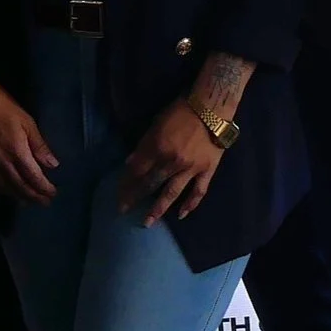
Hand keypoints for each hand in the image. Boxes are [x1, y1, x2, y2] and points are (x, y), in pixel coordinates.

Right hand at [0, 80, 57, 203]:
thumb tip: (53, 165)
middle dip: (34, 196)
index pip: (33, 177)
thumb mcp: (28, 123)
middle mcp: (1, 162)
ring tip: (26, 201)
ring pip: (2, 187)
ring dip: (17, 196)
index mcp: (16, 152)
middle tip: (44, 202)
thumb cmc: (5, 108)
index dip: (44, 188)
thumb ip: (39, 146)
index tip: (52, 194)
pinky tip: (2, 191)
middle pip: (19, 186)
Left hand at [116, 101, 224, 226]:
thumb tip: (131, 163)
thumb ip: (144, 145)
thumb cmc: (180, 110)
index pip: (137, 170)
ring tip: (147, 222)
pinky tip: (181, 215)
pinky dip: (190, 204)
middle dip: (135, 197)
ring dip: (158, 209)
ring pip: (171, 193)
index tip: (118, 193)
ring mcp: (190, 168)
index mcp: (157, 147)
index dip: (126, 182)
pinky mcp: (207, 171)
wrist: (212, 108)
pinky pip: (198, 192)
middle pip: (150, 184)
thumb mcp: (156, 123)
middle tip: (123, 209)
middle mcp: (171, 161)